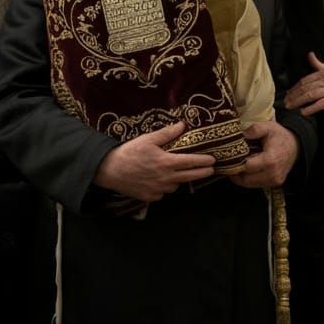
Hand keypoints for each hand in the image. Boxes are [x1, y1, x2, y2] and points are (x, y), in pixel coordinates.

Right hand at [93, 121, 215, 202]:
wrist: (110, 170)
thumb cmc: (130, 152)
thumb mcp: (148, 139)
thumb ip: (167, 133)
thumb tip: (182, 125)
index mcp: (166, 162)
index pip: (190, 162)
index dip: (203, 162)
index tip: (213, 161)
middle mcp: (165, 178)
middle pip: (189, 176)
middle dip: (201, 173)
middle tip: (210, 170)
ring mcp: (158, 190)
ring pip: (175, 185)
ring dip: (180, 179)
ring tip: (180, 172)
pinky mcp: (150, 197)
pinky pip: (163, 192)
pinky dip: (164, 186)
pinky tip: (160, 180)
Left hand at [233, 121, 298, 188]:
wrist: (295, 146)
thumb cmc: (280, 136)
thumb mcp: (268, 127)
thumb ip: (254, 129)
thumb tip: (240, 135)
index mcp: (270, 160)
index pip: (247, 166)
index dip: (236, 161)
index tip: (230, 156)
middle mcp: (273, 174)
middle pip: (246, 178)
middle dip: (236, 170)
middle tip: (229, 162)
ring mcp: (274, 181)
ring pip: (249, 184)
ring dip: (241, 176)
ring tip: (236, 165)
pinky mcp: (274, 184)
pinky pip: (256, 184)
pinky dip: (248, 178)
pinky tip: (246, 169)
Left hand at [284, 51, 323, 115]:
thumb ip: (319, 64)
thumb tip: (310, 55)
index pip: (305, 80)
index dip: (295, 87)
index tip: (288, 93)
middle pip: (305, 87)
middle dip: (294, 95)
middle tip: (286, 102)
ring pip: (310, 95)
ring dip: (299, 101)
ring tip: (291, 106)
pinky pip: (321, 104)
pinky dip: (311, 108)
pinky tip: (304, 112)